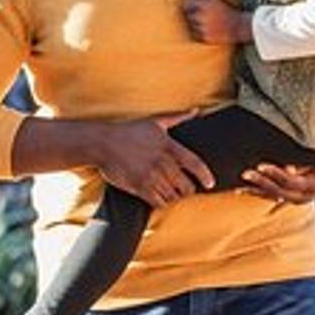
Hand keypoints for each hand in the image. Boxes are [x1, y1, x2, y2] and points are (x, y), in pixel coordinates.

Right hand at [90, 115, 215, 207]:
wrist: (103, 143)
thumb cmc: (129, 132)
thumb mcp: (155, 122)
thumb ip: (178, 118)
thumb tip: (195, 111)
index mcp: (168, 146)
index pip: (194, 163)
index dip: (205, 175)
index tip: (210, 183)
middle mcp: (162, 162)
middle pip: (185, 185)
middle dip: (188, 190)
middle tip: (186, 191)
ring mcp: (150, 176)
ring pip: (172, 195)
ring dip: (174, 197)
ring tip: (173, 195)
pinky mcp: (139, 186)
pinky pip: (157, 202)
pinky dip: (162, 203)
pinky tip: (161, 200)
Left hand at [182, 0, 251, 44]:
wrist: (240, 26)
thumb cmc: (227, 11)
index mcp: (205, 5)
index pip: (187, 4)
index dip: (188, 5)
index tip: (190, 7)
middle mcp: (202, 16)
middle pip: (188, 15)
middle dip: (192, 15)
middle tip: (202, 16)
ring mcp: (203, 28)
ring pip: (191, 26)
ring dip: (195, 24)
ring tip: (207, 23)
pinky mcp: (205, 38)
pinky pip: (196, 35)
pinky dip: (199, 33)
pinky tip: (209, 30)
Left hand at [242, 158, 314, 204]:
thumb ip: (308, 161)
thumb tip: (288, 164)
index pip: (290, 181)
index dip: (274, 173)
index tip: (260, 166)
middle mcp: (307, 195)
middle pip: (279, 191)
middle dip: (261, 183)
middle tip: (244, 174)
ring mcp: (303, 198)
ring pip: (276, 196)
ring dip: (258, 191)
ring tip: (240, 188)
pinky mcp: (299, 197)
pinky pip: (278, 196)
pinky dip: (264, 193)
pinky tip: (251, 192)